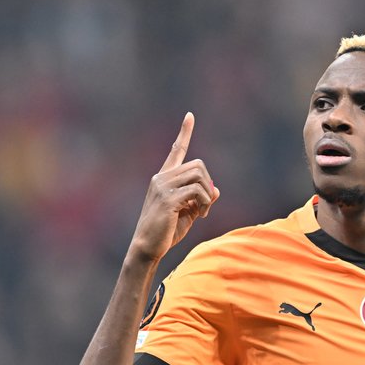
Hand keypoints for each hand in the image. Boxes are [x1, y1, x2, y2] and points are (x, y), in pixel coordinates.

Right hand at [129, 113, 219, 262]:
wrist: (148, 248)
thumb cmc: (166, 231)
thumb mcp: (188, 213)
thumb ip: (201, 199)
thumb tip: (216, 188)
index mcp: (164, 178)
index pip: (176, 150)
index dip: (184, 133)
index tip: (190, 116)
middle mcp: (162, 178)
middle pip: (198, 165)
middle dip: (208, 184)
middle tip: (206, 205)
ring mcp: (163, 186)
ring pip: (200, 175)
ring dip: (208, 195)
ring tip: (203, 211)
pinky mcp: (168, 198)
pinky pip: (198, 191)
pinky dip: (206, 202)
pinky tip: (201, 214)